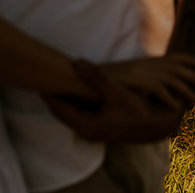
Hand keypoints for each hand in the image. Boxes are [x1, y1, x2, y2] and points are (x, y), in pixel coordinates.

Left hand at [43, 59, 194, 143]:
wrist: (157, 125)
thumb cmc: (138, 110)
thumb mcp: (117, 92)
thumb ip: (97, 77)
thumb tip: (76, 62)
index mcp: (87, 126)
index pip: (58, 108)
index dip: (47, 92)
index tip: (37, 77)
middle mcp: (86, 131)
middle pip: (59, 111)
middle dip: (50, 94)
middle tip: (39, 76)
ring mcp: (91, 130)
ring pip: (68, 112)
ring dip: (60, 97)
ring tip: (51, 79)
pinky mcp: (97, 126)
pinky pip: (76, 112)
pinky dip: (71, 100)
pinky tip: (69, 86)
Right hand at [101, 53, 194, 109]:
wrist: (82, 78)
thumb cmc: (100, 81)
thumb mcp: (123, 77)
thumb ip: (138, 78)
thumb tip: (151, 89)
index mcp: (142, 62)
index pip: (169, 57)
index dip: (186, 59)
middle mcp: (143, 64)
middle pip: (175, 67)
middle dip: (193, 76)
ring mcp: (138, 72)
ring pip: (170, 79)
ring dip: (185, 90)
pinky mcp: (133, 81)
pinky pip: (157, 88)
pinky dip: (168, 97)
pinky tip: (176, 107)